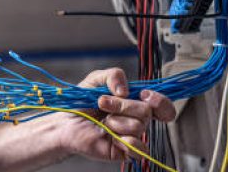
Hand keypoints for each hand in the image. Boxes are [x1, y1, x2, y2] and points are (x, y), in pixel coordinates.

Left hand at [58, 68, 175, 160]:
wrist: (65, 122)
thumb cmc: (81, 102)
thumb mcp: (96, 79)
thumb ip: (114, 75)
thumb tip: (125, 90)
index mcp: (135, 102)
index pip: (162, 105)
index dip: (159, 100)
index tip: (144, 95)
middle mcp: (137, 119)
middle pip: (147, 111)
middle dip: (122, 105)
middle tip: (103, 104)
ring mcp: (132, 136)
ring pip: (138, 126)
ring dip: (116, 121)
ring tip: (103, 122)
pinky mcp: (125, 151)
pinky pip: (139, 149)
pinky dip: (125, 140)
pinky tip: (111, 136)